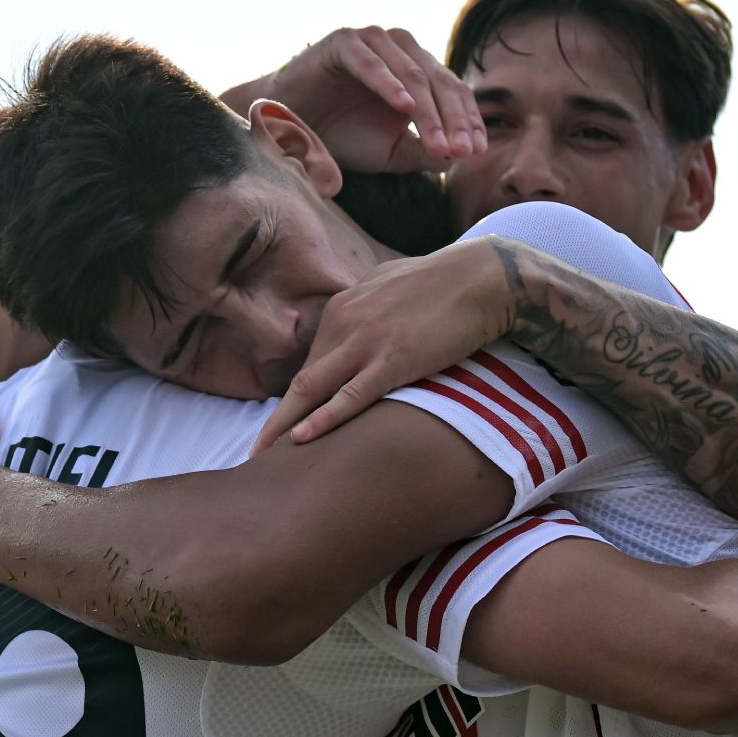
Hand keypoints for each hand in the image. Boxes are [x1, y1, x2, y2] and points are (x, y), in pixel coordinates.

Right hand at [232, 27, 484, 172]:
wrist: (289, 124)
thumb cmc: (343, 135)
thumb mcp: (392, 152)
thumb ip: (426, 152)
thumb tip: (461, 158)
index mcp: (421, 71)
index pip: (455, 93)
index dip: (468, 123)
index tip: (476, 154)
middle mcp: (403, 50)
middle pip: (439, 84)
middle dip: (453, 121)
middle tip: (462, 153)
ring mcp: (375, 41)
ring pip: (412, 74)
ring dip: (427, 111)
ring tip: (438, 143)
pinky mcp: (345, 42)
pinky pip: (372, 63)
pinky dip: (389, 84)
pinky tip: (403, 108)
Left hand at [253, 238, 514, 452]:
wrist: (483, 277)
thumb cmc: (445, 282)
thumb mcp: (391, 286)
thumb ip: (368, 306)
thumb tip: (362, 321)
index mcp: (343, 308)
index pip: (311, 362)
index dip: (296, 399)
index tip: (281, 427)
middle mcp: (344, 323)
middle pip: (301, 381)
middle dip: (276, 421)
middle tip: (254, 454)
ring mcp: (366, 342)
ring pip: (313, 390)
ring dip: (285, 427)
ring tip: (263, 458)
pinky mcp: (393, 360)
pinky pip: (351, 395)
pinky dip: (324, 418)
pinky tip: (301, 439)